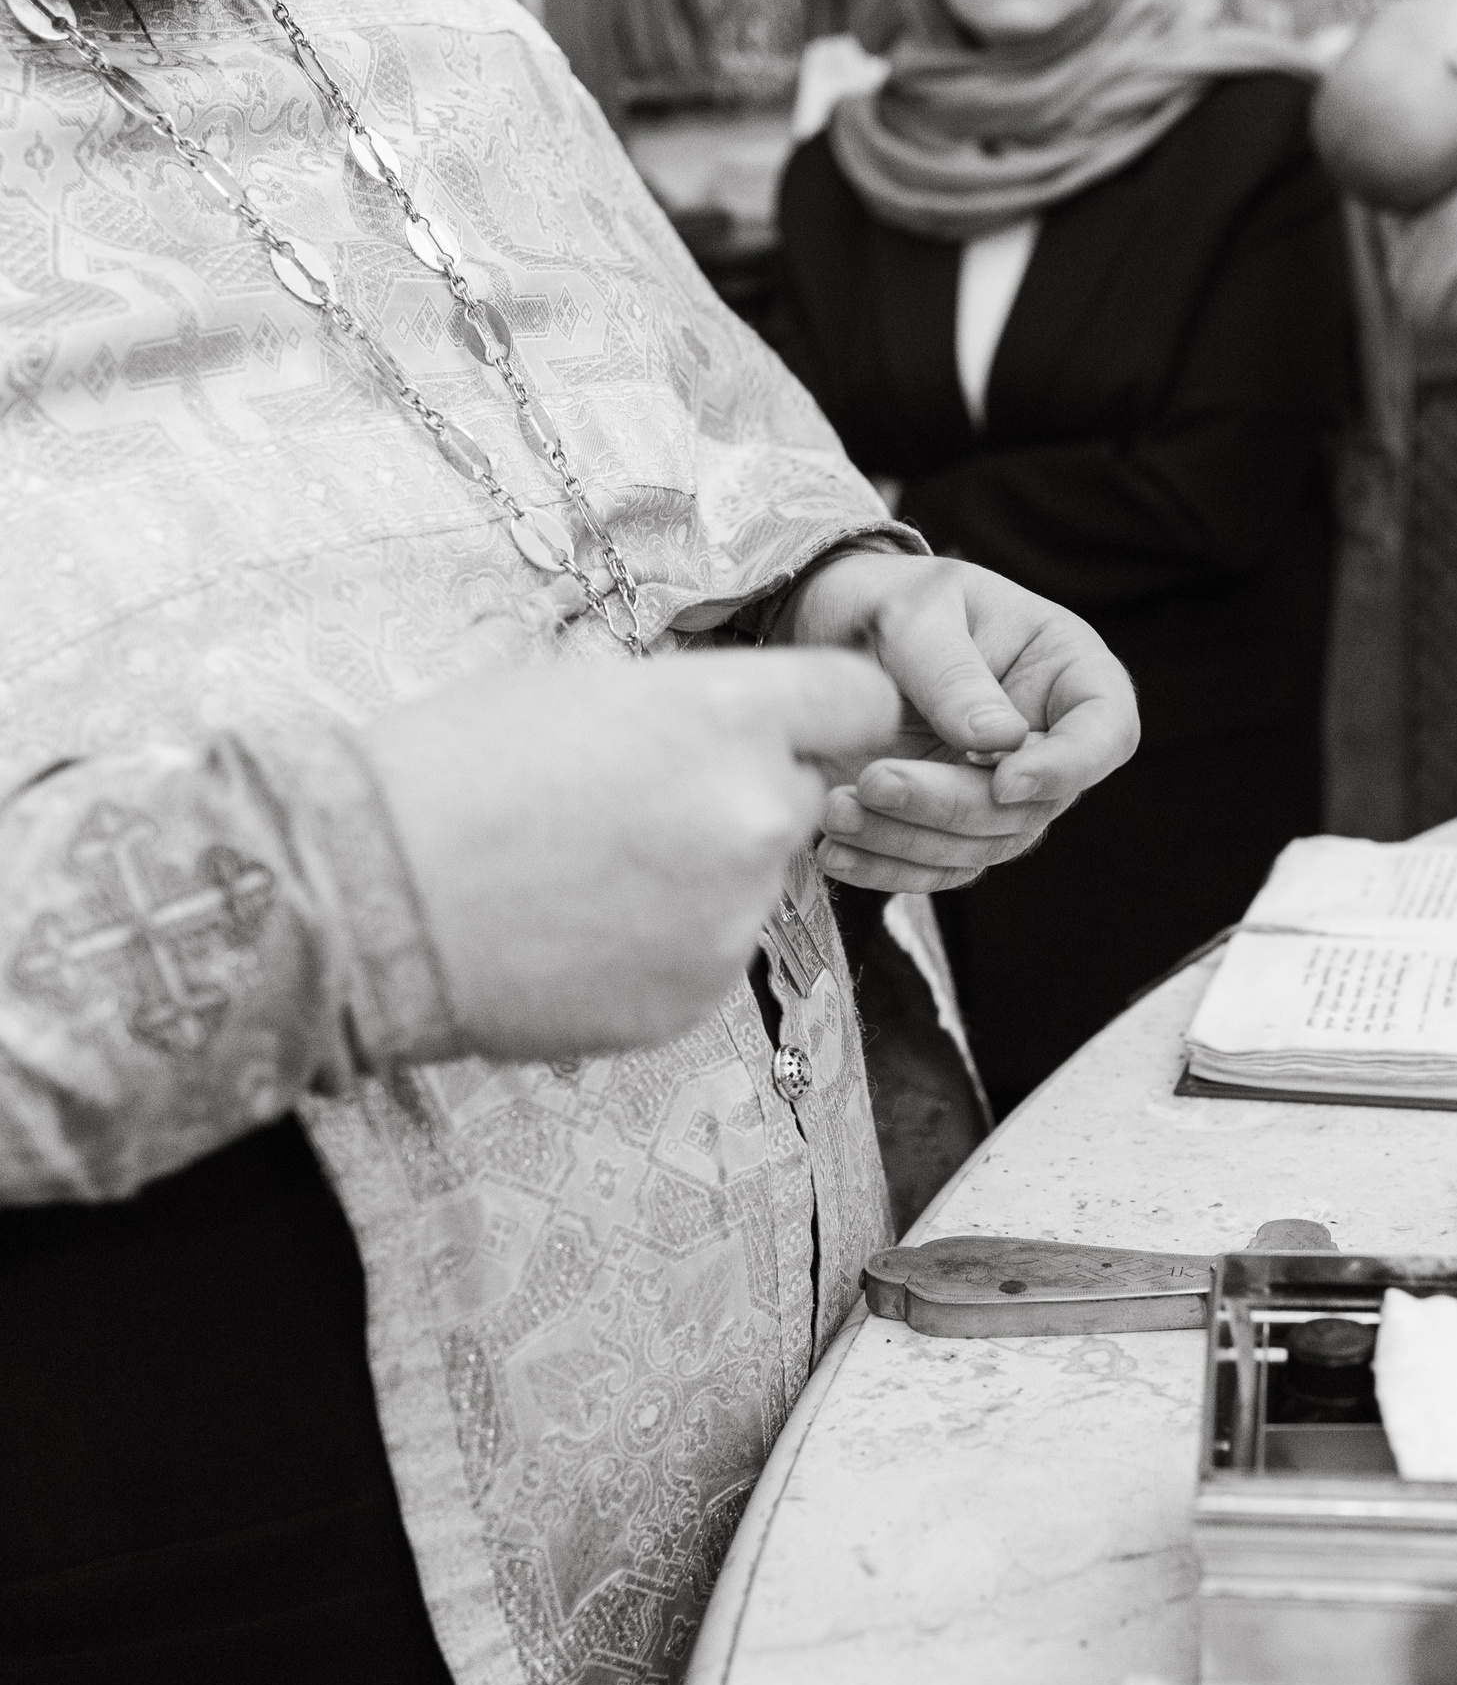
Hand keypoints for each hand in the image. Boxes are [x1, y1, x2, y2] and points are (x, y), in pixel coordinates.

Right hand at [362, 648, 900, 1057]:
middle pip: (805, 796)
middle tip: (644, 804)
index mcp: (727, 713)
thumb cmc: (453, 770)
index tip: (806, 724)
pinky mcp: (701, 996)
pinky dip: (664, 944)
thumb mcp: (579, 688)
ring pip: (755, 882)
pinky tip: (578, 929)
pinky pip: (710, 955)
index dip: (833, 710)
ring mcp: (733, 916)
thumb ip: (687, 703)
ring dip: (702, 876)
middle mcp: (755, 813)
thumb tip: (734, 719)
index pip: (860, 700)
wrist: (368, 898)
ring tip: (588, 873)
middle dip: (746, 795)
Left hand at [783, 552, 1139, 892]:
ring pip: (985, 844)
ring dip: (910, 840)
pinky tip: (839, 851)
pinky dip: (889, 867)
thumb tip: (998, 742)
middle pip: (1035, 803)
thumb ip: (953, 674)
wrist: (833, 627)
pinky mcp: (953, 825)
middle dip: (952, 805)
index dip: (1068, 767)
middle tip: (874, 781)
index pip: (1107, 730)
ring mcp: (1003, 789)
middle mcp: (1047, 739)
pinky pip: (940, 866)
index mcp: (1067, 671)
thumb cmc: (888, 598)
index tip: (1004, 781)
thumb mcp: (914, 613)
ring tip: (836, 810)